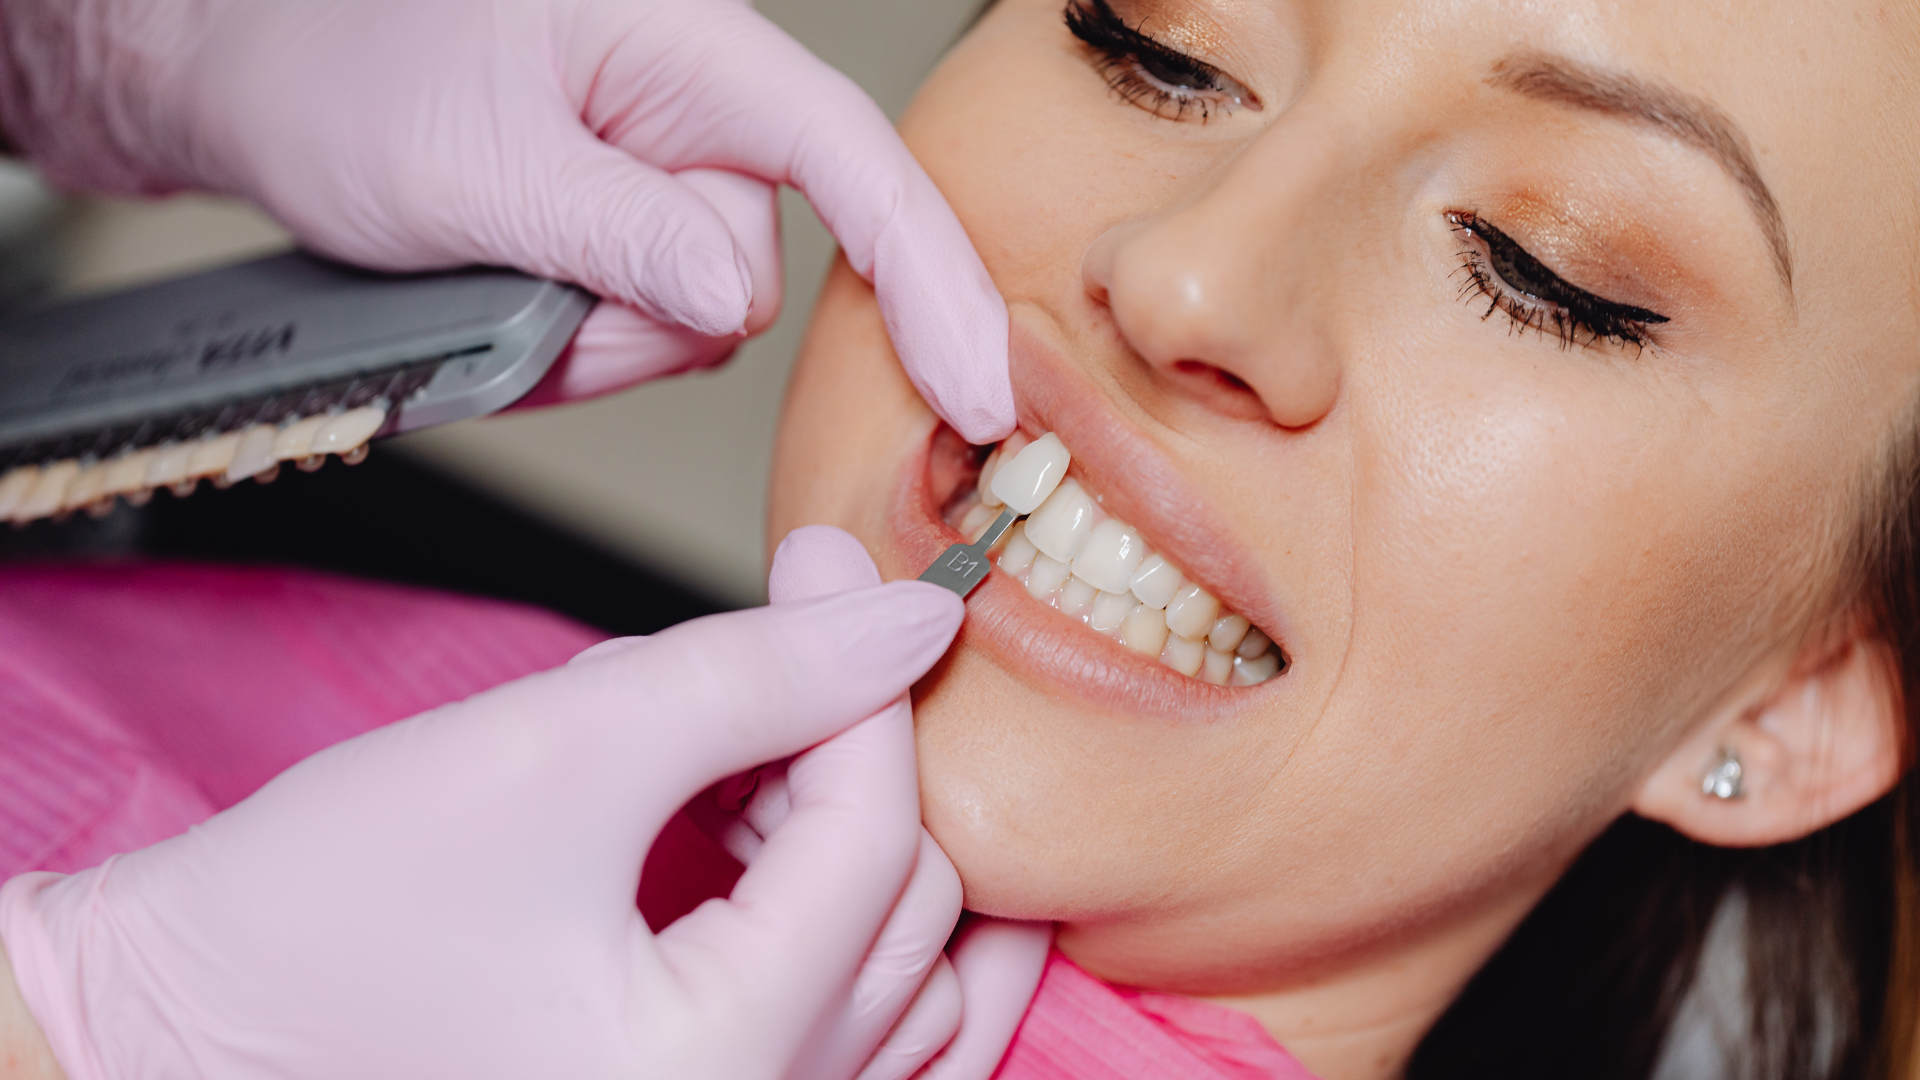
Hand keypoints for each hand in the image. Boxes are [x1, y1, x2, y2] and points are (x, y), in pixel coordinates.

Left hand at [0, 0, 1013, 441]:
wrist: (248, 80)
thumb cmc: (338, 67)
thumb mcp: (470, 161)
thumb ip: (617, 231)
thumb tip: (733, 301)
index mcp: (691, 53)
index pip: (853, 167)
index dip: (929, 280)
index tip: (978, 394)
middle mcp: (699, 120)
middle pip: (753, 280)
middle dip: (640, 320)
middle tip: (522, 288)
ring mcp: (663, 187)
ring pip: (688, 328)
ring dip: (588, 341)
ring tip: (488, 276)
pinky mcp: (628, 243)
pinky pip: (637, 338)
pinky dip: (567, 349)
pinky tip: (499, 296)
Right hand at [0, 550, 971, 1079]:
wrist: (176, 1034)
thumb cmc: (319, 917)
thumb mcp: (554, 752)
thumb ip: (753, 677)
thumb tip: (908, 619)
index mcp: (722, 1068)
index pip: (877, 841)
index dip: (861, 679)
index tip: (828, 563)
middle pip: (906, 912)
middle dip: (850, 758)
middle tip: (773, 652)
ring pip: (906, 984)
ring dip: (852, 841)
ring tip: (751, 755)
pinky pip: (855, 1035)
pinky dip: (827, 921)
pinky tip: (750, 834)